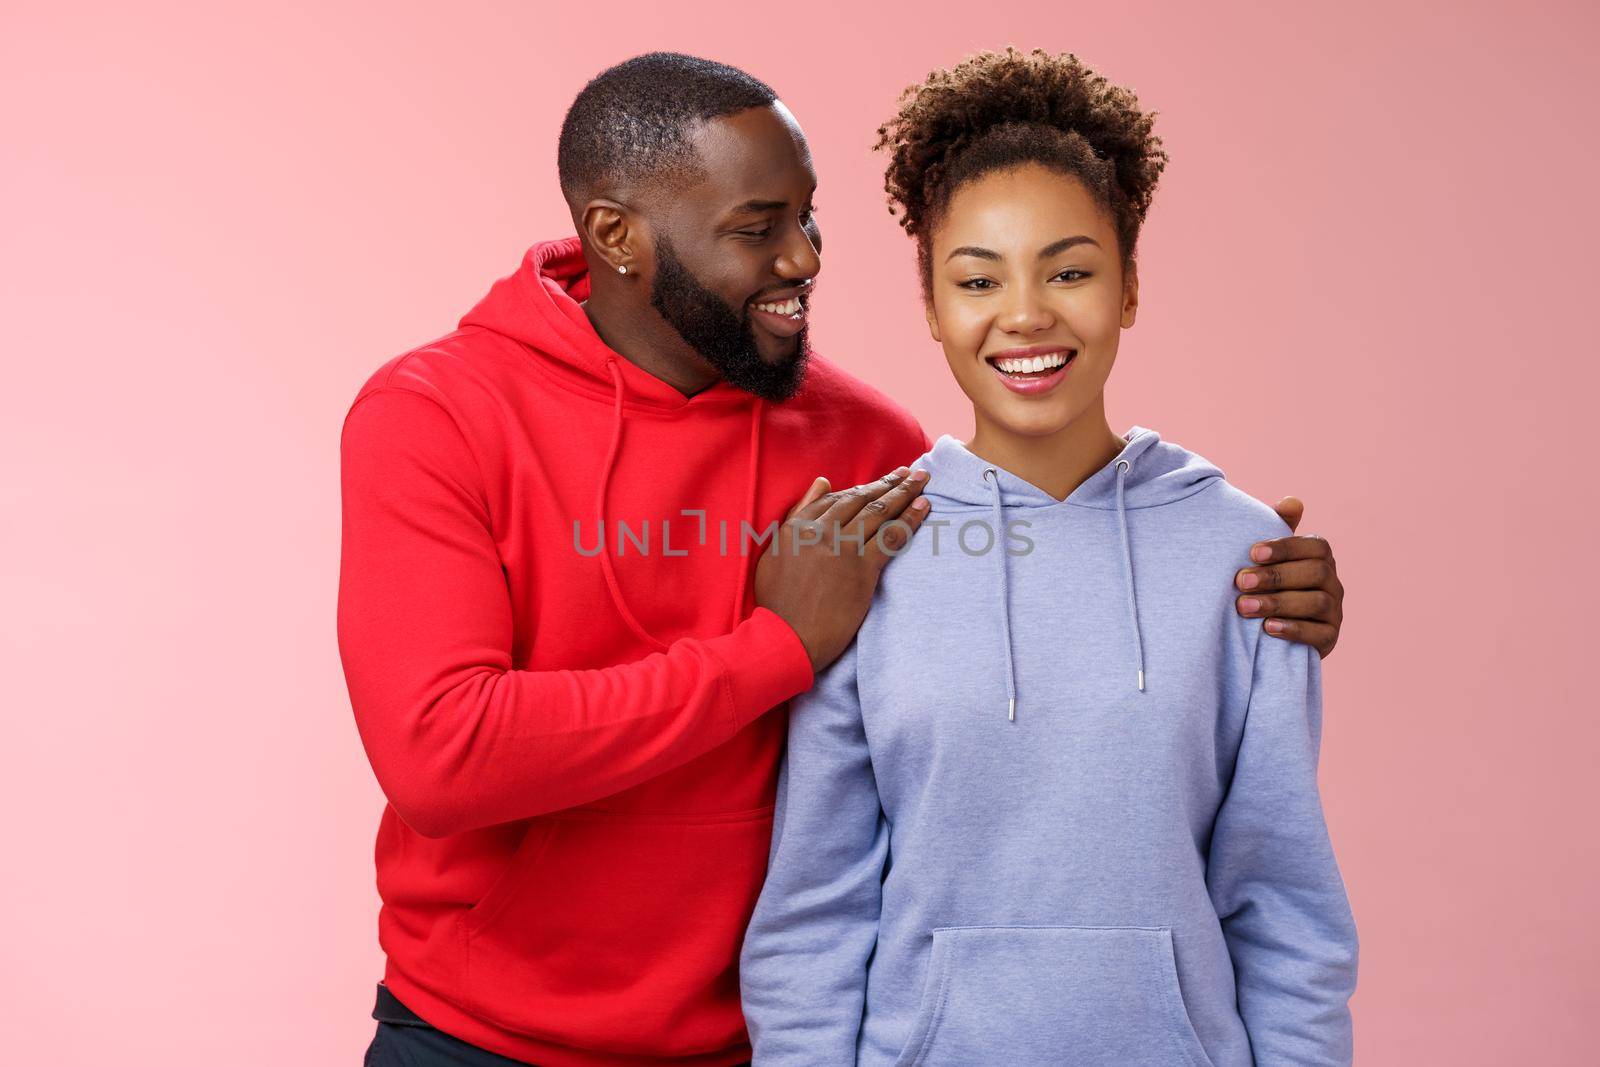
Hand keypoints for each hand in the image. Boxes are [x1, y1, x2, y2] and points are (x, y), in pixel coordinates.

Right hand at [756, 467, 930, 672]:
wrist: (788, 637)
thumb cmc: (778, 603)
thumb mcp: (774, 553)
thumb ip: (797, 515)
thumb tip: (822, 482)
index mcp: (798, 527)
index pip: (835, 498)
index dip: (862, 487)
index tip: (879, 482)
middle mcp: (822, 531)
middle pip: (862, 499)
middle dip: (889, 482)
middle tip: (911, 472)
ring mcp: (844, 548)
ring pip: (880, 511)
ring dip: (904, 492)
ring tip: (922, 479)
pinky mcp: (863, 568)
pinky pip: (893, 536)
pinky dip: (911, 518)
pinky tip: (925, 505)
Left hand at [1233, 496, 1343, 657]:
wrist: (1267, 631)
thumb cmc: (1265, 582)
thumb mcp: (1267, 556)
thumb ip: (1277, 526)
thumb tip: (1290, 501)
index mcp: (1320, 558)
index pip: (1314, 546)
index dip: (1285, 548)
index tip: (1252, 552)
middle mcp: (1333, 583)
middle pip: (1316, 573)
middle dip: (1275, 576)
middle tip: (1240, 582)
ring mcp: (1335, 612)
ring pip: (1317, 603)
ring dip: (1278, 603)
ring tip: (1244, 607)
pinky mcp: (1330, 638)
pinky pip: (1319, 634)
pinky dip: (1293, 629)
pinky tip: (1267, 629)